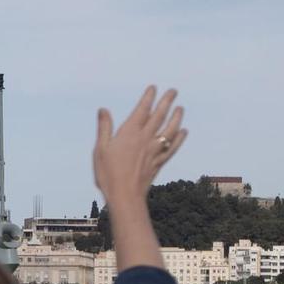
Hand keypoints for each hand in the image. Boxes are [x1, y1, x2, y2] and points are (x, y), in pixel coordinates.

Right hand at [94, 86, 184, 207]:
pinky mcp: (160, 162)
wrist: (125, 195)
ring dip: (176, 117)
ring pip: (170, 129)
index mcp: (129, 133)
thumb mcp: (100, 149)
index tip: (154, 88)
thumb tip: (103, 110)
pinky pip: (173, 147)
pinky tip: (183, 132)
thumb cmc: (108, 174)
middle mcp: (145, 139)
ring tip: (181, 108)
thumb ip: (104, 128)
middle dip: (167, 102)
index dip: (148, 98)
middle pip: (159, 116)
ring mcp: (154, 150)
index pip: (142, 110)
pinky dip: (179, 138)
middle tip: (174, 91)